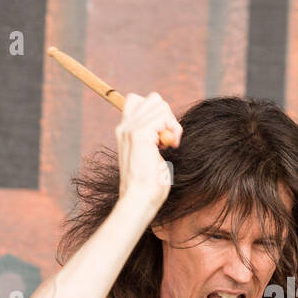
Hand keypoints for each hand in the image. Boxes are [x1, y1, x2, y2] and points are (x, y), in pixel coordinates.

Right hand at [115, 92, 181, 208]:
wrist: (140, 198)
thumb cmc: (149, 184)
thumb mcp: (151, 154)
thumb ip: (154, 137)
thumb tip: (168, 127)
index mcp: (125, 131)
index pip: (139, 100)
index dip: (157, 113)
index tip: (163, 136)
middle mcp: (125, 127)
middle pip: (153, 99)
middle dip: (168, 116)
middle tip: (169, 139)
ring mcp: (130, 129)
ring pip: (160, 104)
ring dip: (172, 122)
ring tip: (169, 144)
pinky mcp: (139, 134)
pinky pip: (163, 116)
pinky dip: (173, 128)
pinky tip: (170, 146)